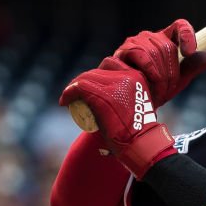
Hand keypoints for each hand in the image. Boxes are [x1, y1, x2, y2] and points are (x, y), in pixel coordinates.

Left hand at [59, 60, 176, 179]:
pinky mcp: (103, 95)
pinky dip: (68, 93)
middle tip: (77, 95)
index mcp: (137, 76)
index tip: (91, 86)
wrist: (140, 141)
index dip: (97, 74)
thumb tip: (115, 96)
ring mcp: (115, 85)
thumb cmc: (139, 129)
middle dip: (84, 81)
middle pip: (96, 71)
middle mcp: (127, 76)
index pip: (110, 64)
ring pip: (85, 78)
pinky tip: (65, 101)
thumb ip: (131, 95)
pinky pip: (79, 87)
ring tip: (69, 99)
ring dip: (74, 87)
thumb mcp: (138, 103)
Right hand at [111, 19, 205, 107]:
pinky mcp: (114, 58)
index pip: (178, 27)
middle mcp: (144, 40)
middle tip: (167, 89)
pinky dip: (146, 74)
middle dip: (171, 71)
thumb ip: (194, 66)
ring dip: (159, 75)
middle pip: (166, 45)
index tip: (189, 52)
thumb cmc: (154, 92)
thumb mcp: (178, 80)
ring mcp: (127, 47)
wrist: (130, 111)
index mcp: (162, 41)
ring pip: (152, 50)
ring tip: (155, 90)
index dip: (187, 35)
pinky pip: (138, 59)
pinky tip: (143, 84)